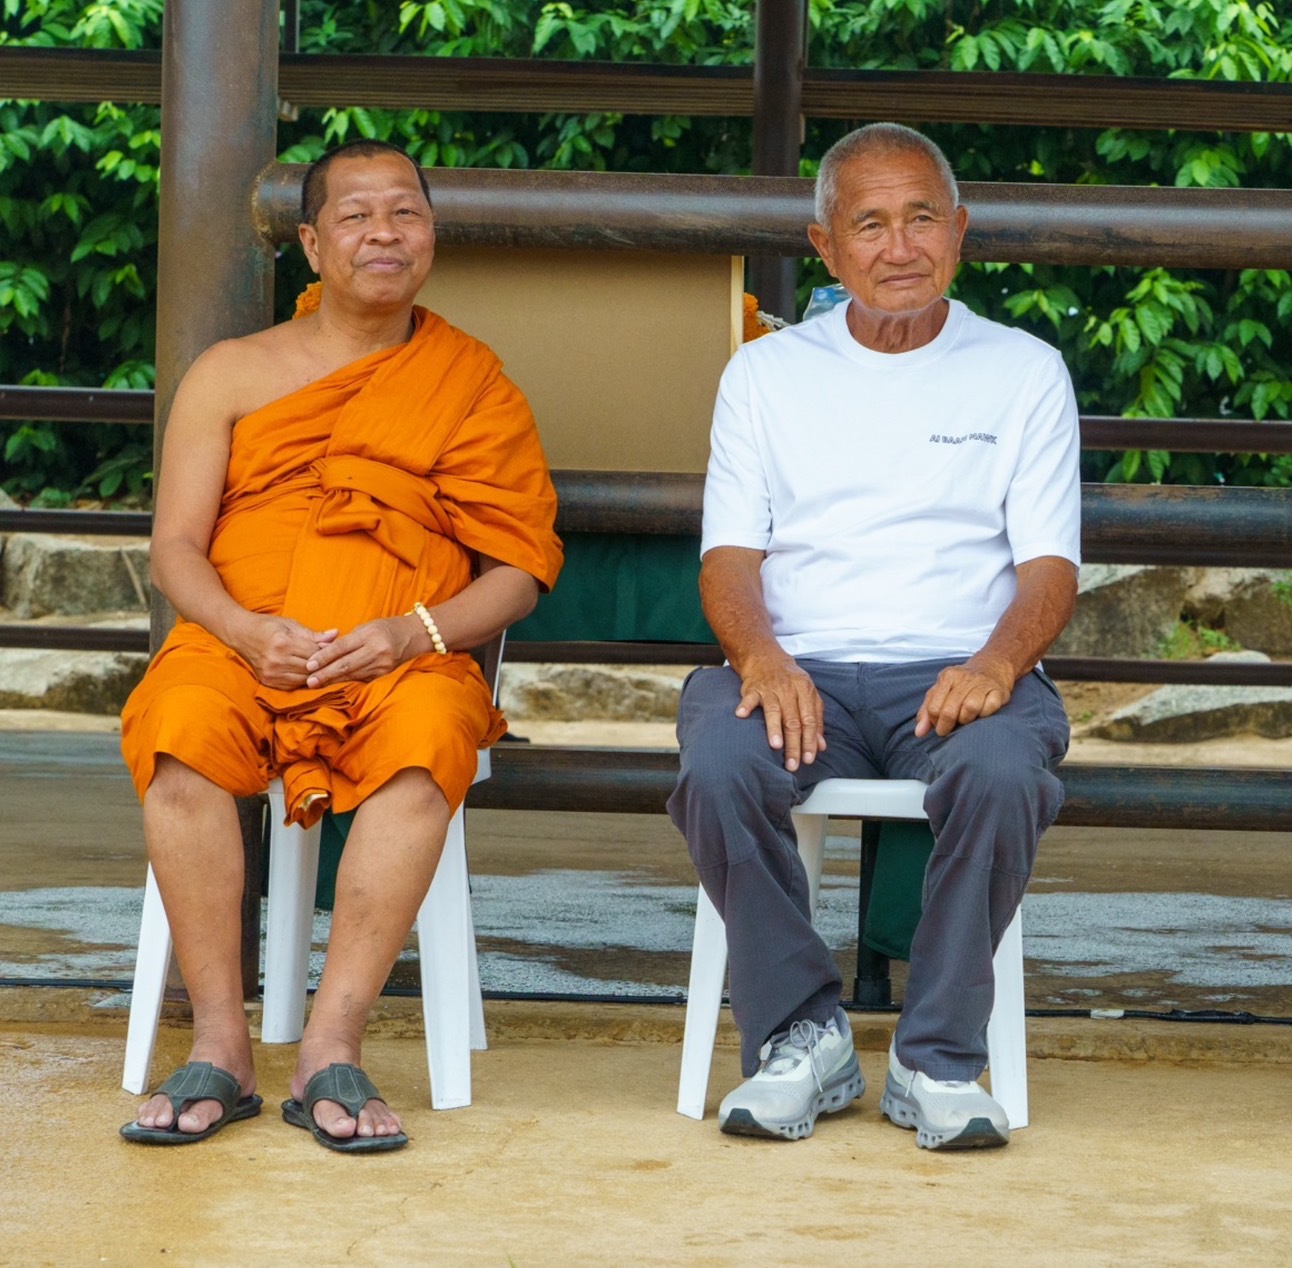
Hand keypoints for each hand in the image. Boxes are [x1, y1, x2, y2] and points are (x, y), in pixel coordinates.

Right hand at [234, 615, 336, 689]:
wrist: (240, 634)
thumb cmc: (267, 626)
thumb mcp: (290, 625)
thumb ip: (313, 634)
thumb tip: (335, 634)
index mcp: (283, 643)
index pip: (314, 653)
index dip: (326, 652)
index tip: (333, 650)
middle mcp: (276, 660)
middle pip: (311, 668)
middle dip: (322, 664)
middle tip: (331, 660)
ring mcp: (271, 673)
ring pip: (304, 679)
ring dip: (314, 674)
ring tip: (320, 667)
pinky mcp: (268, 682)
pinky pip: (293, 686)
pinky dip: (302, 680)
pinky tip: (306, 673)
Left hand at [304, 615, 422, 688]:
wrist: (414, 636)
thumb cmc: (385, 628)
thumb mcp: (366, 627)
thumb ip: (346, 640)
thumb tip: (322, 651)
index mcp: (370, 635)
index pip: (342, 647)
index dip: (324, 656)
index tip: (309, 664)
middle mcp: (377, 651)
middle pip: (346, 665)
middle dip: (326, 673)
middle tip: (310, 681)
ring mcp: (382, 665)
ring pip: (352, 675)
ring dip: (333, 680)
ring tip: (317, 684)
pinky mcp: (385, 675)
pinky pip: (362, 679)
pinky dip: (347, 682)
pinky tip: (334, 685)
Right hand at [734, 653, 826, 771]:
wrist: (766, 658)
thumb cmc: (790, 681)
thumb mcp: (808, 695)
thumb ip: (816, 720)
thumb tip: (821, 746)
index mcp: (805, 691)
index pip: (810, 720)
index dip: (810, 741)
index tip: (808, 759)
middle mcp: (789, 690)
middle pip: (793, 721)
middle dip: (794, 744)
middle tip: (792, 764)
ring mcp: (770, 689)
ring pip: (774, 711)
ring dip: (775, 728)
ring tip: (776, 746)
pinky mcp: (753, 688)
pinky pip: (749, 698)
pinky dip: (745, 706)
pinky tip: (741, 715)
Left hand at [915, 657, 1014, 737]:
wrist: (992, 667)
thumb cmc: (962, 683)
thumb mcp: (940, 690)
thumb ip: (927, 710)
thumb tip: (919, 732)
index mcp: (947, 677)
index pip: (934, 707)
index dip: (934, 722)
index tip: (938, 726)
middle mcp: (965, 678)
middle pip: (949, 710)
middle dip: (947, 725)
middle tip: (949, 729)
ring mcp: (982, 684)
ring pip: (969, 708)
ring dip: (966, 719)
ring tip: (965, 719)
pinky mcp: (998, 691)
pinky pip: (989, 708)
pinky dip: (984, 714)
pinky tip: (981, 713)